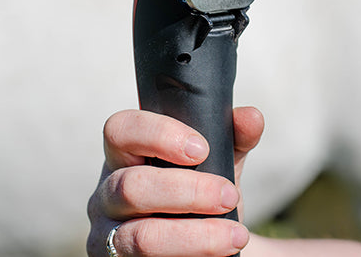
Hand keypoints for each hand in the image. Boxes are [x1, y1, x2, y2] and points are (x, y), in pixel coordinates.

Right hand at [87, 106, 263, 256]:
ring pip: (140, 236)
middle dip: (188, 192)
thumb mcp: (217, 159)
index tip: (202, 149)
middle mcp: (108, 190)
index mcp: (126, 153)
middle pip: (131, 186)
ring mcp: (108, 233)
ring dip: (195, 236)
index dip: (158, 135)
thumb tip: (252, 117)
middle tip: (229, 195)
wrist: (198, 242)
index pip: (120, 130)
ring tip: (236, 235)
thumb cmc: (199, 187)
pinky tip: (220, 255)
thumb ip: (233, 136)